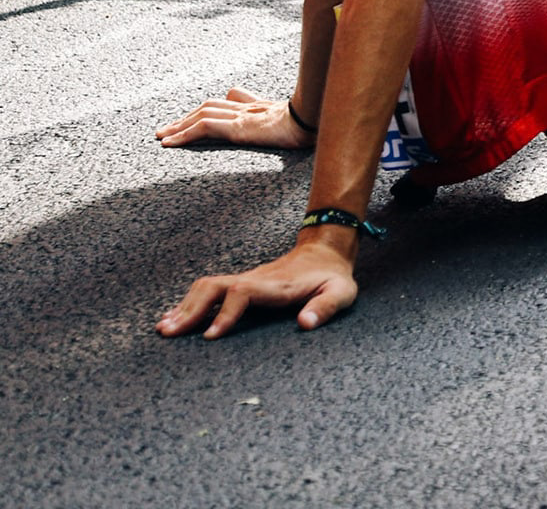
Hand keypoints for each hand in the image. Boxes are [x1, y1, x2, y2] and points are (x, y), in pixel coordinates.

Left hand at [155, 86, 313, 149]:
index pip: (230, 101)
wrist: (315, 120)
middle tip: (167, 128)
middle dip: (187, 117)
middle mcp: (248, 108)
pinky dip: (183, 134)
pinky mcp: (237, 127)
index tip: (195, 118)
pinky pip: (203, 128)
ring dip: (179, 125)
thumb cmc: (312, 122)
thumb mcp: (296, 120)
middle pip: (210, 107)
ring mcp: (242, 116)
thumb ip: (283, 116)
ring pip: (202, 115)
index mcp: (261, 107)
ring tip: (162, 136)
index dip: (210, 109)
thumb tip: (281, 123)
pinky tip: (169, 143)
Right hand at [156, 239, 357, 338]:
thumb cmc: (332, 277)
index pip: (243, 293)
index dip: (225, 313)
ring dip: (185, 306)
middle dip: (191, 309)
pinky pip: (210, 290)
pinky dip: (189, 302)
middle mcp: (255, 279)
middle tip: (168, 333)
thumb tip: (305, 324)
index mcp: (276, 285)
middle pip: (214, 287)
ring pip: (207, 286)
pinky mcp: (242, 283)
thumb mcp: (341, 292)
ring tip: (163, 328)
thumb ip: (325, 307)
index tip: (210, 335)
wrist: (326, 252)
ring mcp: (246, 280)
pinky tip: (174, 317)